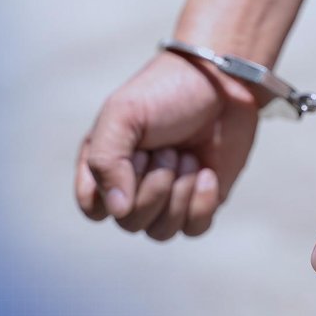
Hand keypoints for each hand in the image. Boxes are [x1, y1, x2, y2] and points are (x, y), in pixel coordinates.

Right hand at [75, 52, 257, 239]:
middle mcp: (130, 186)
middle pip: (130, 223)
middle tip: (168, 148)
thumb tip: (118, 211)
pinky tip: (207, 172)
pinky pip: (193, 229)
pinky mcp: (198, 203)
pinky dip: (202, 201)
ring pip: (161, 231)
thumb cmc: (166, 92)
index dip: (112, 191)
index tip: (132, 155)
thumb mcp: (123, 114)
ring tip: (186, 155)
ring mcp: (166, 198)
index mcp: (104, 164)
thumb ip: (106, 161)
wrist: (223, 83)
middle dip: (154, 185)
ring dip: (178, 192)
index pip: (92, 208)